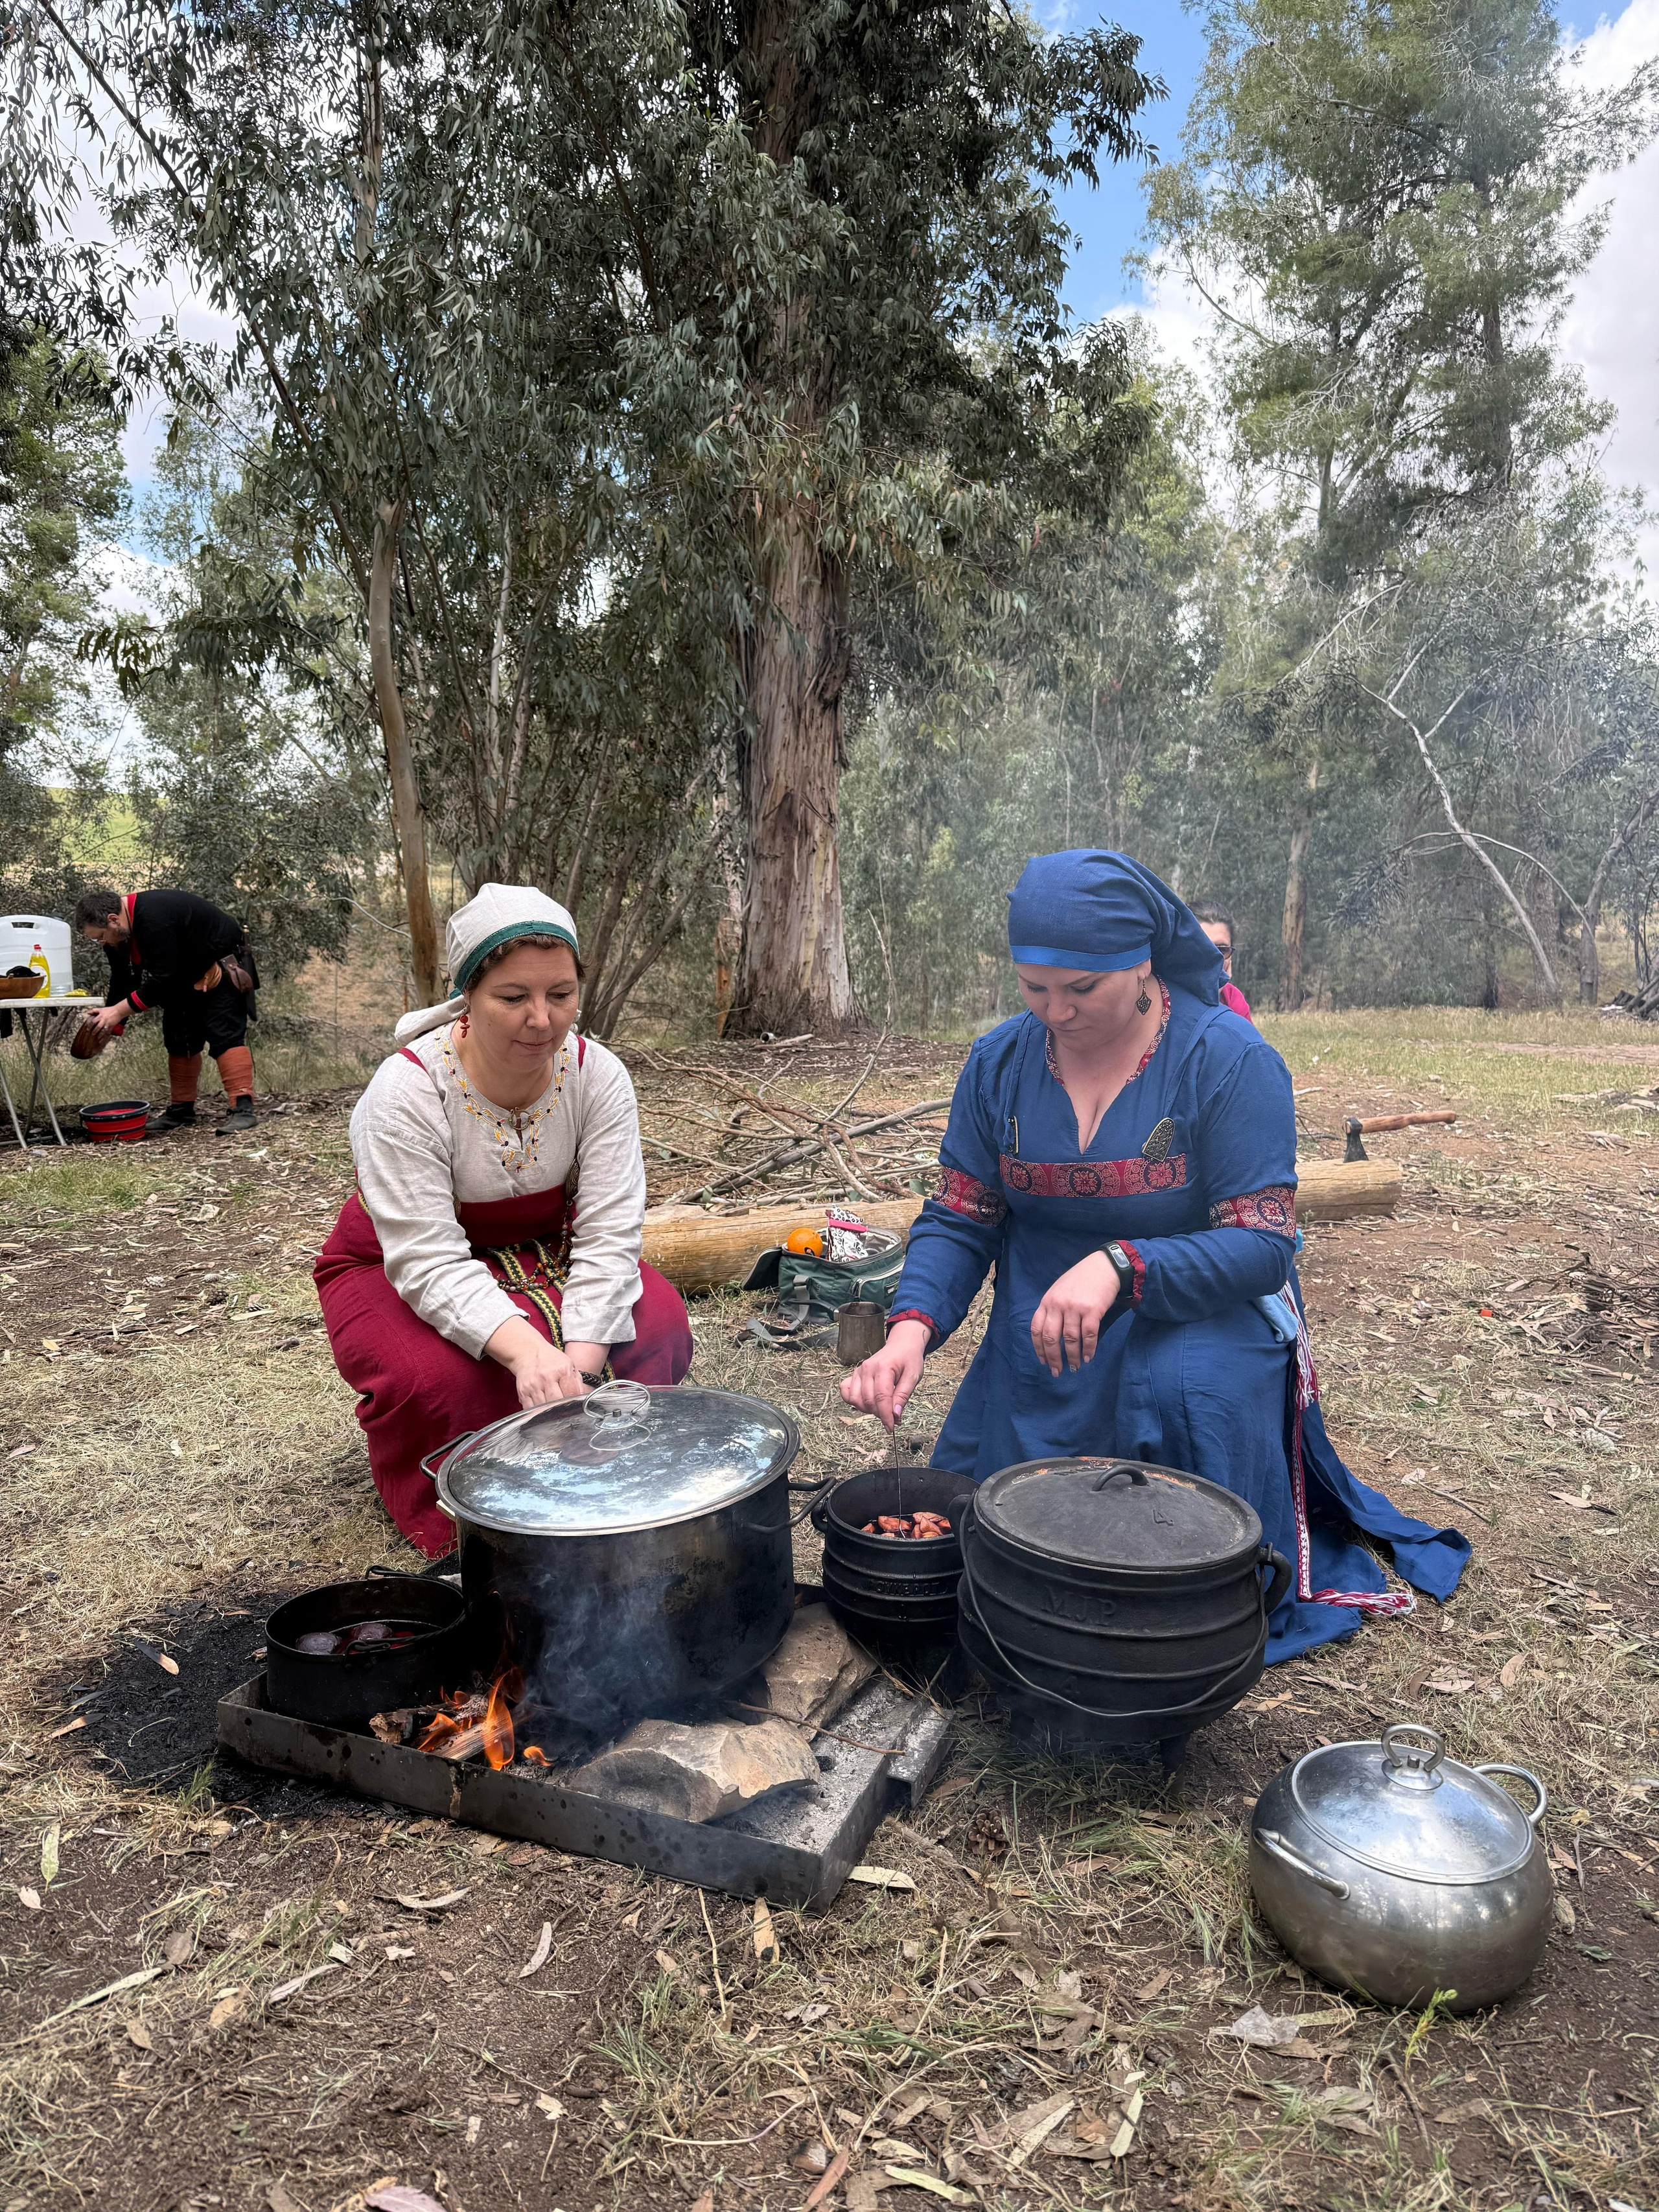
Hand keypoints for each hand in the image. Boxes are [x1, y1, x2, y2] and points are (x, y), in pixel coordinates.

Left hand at [90, 1002, 129, 1036]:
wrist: (118, 1011)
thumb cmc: (110, 1010)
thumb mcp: (101, 1009)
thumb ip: (94, 1010)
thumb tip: (88, 1013)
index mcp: (100, 1016)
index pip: (93, 1022)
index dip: (89, 1025)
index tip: (87, 1028)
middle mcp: (103, 1021)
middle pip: (98, 1027)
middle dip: (94, 1031)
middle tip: (92, 1034)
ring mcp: (108, 1024)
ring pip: (103, 1030)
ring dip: (100, 1035)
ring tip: (98, 1038)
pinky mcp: (112, 1026)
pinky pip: (108, 1032)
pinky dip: (106, 1036)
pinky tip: (104, 1038)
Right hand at [484, 1316, 590, 1407]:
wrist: (528, 1352)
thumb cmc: (551, 1360)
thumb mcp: (569, 1365)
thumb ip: (577, 1383)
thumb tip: (583, 1400)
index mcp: (562, 1370)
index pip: (571, 1394)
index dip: (574, 1405)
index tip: (576, 1409)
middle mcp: (546, 1377)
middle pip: (556, 1403)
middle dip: (562, 1411)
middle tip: (565, 1414)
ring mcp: (533, 1385)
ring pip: (543, 1409)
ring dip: (549, 1414)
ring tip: (554, 1414)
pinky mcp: (523, 1392)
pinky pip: (531, 1409)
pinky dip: (537, 1414)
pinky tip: (542, 1412)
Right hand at [839, 1318, 929, 1431]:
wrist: (901, 1345)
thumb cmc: (909, 1359)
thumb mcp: (913, 1376)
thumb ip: (903, 1395)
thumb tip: (895, 1414)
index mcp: (883, 1368)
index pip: (881, 1398)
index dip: (886, 1416)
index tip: (891, 1427)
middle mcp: (867, 1369)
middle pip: (868, 1401)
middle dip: (880, 1414)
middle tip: (893, 1417)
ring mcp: (858, 1371)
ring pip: (856, 1400)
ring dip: (868, 1410)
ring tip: (882, 1408)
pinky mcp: (854, 1374)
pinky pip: (846, 1392)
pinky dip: (854, 1401)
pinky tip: (867, 1402)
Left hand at [1031, 1252, 1120, 1376]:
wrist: (1103, 1266)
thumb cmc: (1081, 1280)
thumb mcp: (1059, 1291)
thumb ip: (1052, 1309)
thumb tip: (1051, 1337)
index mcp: (1047, 1301)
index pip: (1036, 1329)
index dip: (1039, 1349)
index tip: (1043, 1362)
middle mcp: (1058, 1305)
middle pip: (1051, 1338)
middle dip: (1053, 1358)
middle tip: (1057, 1371)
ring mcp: (1074, 1307)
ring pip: (1070, 1340)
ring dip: (1072, 1357)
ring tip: (1075, 1367)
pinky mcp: (1092, 1310)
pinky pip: (1088, 1335)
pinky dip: (1088, 1349)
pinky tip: (1088, 1357)